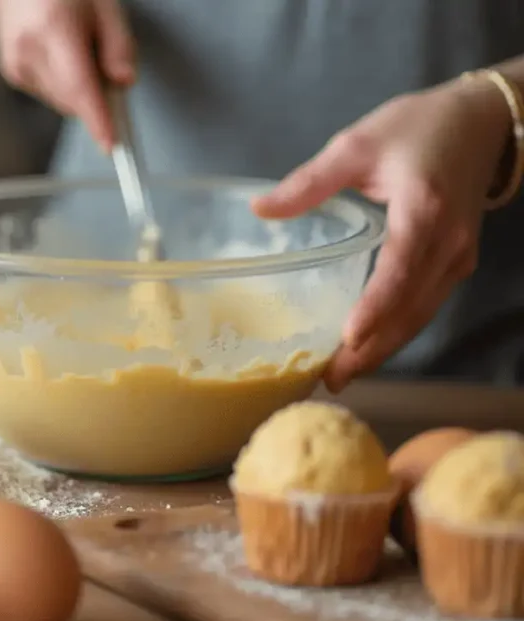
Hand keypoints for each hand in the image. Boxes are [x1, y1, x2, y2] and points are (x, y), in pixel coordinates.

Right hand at [0, 0, 134, 151]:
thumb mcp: (104, 4)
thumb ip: (118, 44)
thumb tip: (124, 82)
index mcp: (53, 26)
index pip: (78, 85)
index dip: (96, 118)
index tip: (110, 144)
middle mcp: (29, 49)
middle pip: (73, 99)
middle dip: (95, 96)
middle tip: (106, 69)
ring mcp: (17, 65)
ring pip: (63, 102)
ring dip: (79, 89)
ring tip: (76, 50)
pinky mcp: (14, 76)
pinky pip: (52, 96)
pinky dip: (64, 85)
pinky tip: (60, 56)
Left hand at [252, 78, 512, 392]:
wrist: (482, 121)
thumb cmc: (418, 128)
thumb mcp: (357, 144)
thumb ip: (309, 182)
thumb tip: (259, 210)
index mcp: (424, 211)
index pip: (399, 270)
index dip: (375, 307)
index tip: (348, 338)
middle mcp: (448, 242)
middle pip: (410, 308)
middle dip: (371, 348)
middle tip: (329, 378)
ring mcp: (458, 258)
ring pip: (421, 315)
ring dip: (383, 348)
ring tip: (341, 376)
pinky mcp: (457, 264)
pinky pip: (426, 306)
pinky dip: (397, 331)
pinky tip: (366, 349)